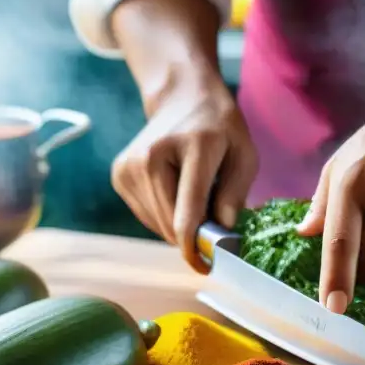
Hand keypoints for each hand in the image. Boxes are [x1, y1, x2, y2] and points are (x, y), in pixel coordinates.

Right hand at [112, 77, 257, 268]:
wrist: (181, 97)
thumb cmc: (219, 127)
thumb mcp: (244, 154)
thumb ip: (236, 194)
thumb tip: (221, 232)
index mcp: (193, 147)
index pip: (187, 213)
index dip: (195, 247)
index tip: (205, 267)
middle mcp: (152, 157)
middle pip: (170, 224)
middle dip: (193, 235)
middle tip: (213, 224)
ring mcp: (130, 166)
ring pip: (157, 224)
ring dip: (178, 225)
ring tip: (194, 196)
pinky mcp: (119, 175)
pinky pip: (146, 215)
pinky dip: (164, 215)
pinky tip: (175, 191)